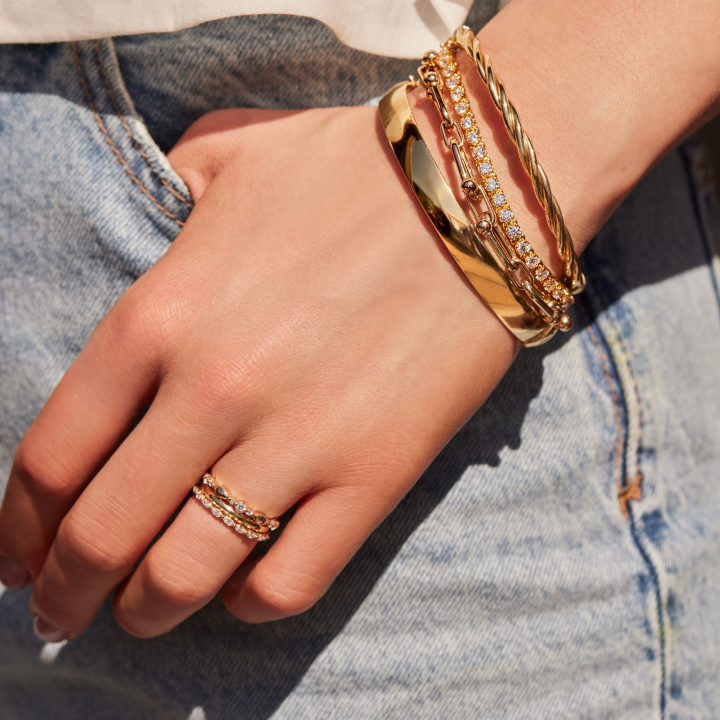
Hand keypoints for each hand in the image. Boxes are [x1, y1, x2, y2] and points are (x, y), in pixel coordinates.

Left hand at [0, 103, 522, 639]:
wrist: (477, 187)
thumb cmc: (348, 166)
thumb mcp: (225, 156)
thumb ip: (160, 198)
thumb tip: (148, 239)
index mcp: (162, 313)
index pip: (53, 455)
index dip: (18, 523)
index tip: (12, 555)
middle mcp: (216, 388)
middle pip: (103, 532)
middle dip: (64, 588)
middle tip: (58, 608)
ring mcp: (300, 440)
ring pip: (185, 575)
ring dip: (146, 612)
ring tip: (139, 615)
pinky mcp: (376, 474)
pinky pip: (290, 581)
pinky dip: (249, 604)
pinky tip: (239, 590)